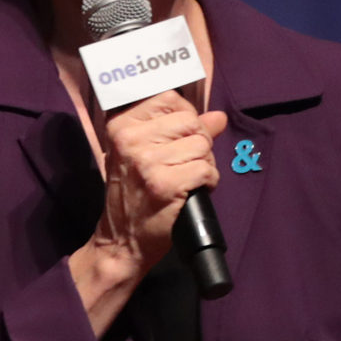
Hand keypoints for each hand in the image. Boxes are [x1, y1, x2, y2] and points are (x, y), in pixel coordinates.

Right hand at [70, 90, 227, 335]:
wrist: (122, 240)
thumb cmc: (132, 195)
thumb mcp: (143, 154)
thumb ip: (179, 131)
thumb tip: (219, 117)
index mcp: (121, 125)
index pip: (169, 99)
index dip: (187, 116)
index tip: (182, 136)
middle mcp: (130, 139)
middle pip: (190, 121)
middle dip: (200, 141)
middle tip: (187, 163)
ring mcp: (147, 162)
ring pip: (202, 145)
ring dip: (205, 163)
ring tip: (189, 179)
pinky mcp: (165, 184)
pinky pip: (206, 169)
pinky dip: (208, 181)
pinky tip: (194, 191)